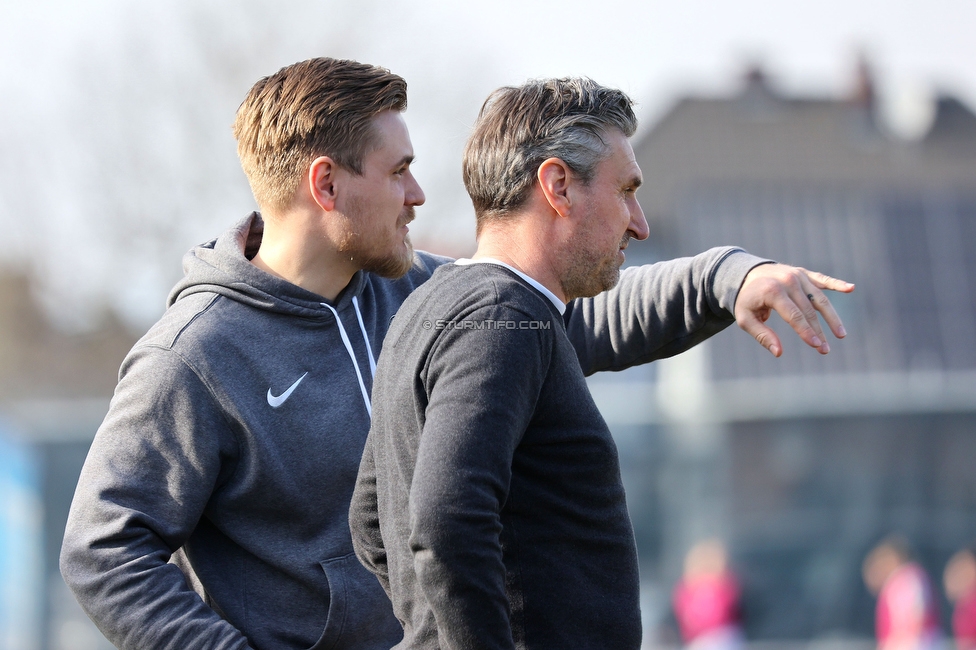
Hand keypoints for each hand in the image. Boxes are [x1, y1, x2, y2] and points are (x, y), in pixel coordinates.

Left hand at [734, 263, 854, 356]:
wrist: (746, 274)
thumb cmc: (747, 300)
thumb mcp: (746, 319)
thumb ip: (762, 335)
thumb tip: (779, 352)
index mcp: (773, 291)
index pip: (794, 315)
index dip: (806, 332)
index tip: (816, 346)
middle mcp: (788, 281)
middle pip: (809, 310)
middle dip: (819, 331)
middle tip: (825, 350)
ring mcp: (798, 276)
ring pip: (820, 298)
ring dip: (832, 317)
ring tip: (841, 334)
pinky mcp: (804, 274)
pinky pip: (823, 280)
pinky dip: (837, 284)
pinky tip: (851, 288)